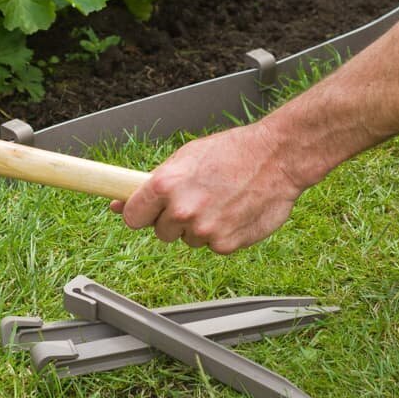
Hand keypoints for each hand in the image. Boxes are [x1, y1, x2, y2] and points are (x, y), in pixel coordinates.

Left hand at [111, 120, 305, 253]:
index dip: (140, 214)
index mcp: (166, 185)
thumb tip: (120, 203)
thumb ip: (154, 184)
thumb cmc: (234, 152)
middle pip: (160, 232)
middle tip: (197, 199)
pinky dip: (222, 233)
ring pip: (188, 239)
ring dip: (200, 226)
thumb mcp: (186, 157)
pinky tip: (234, 212)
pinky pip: (212, 246)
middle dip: (173, 220)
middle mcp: (182, 210)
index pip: (132, 217)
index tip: (147, 212)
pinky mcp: (224, 245)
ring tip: (221, 201)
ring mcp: (203, 230)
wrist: (278, 158)